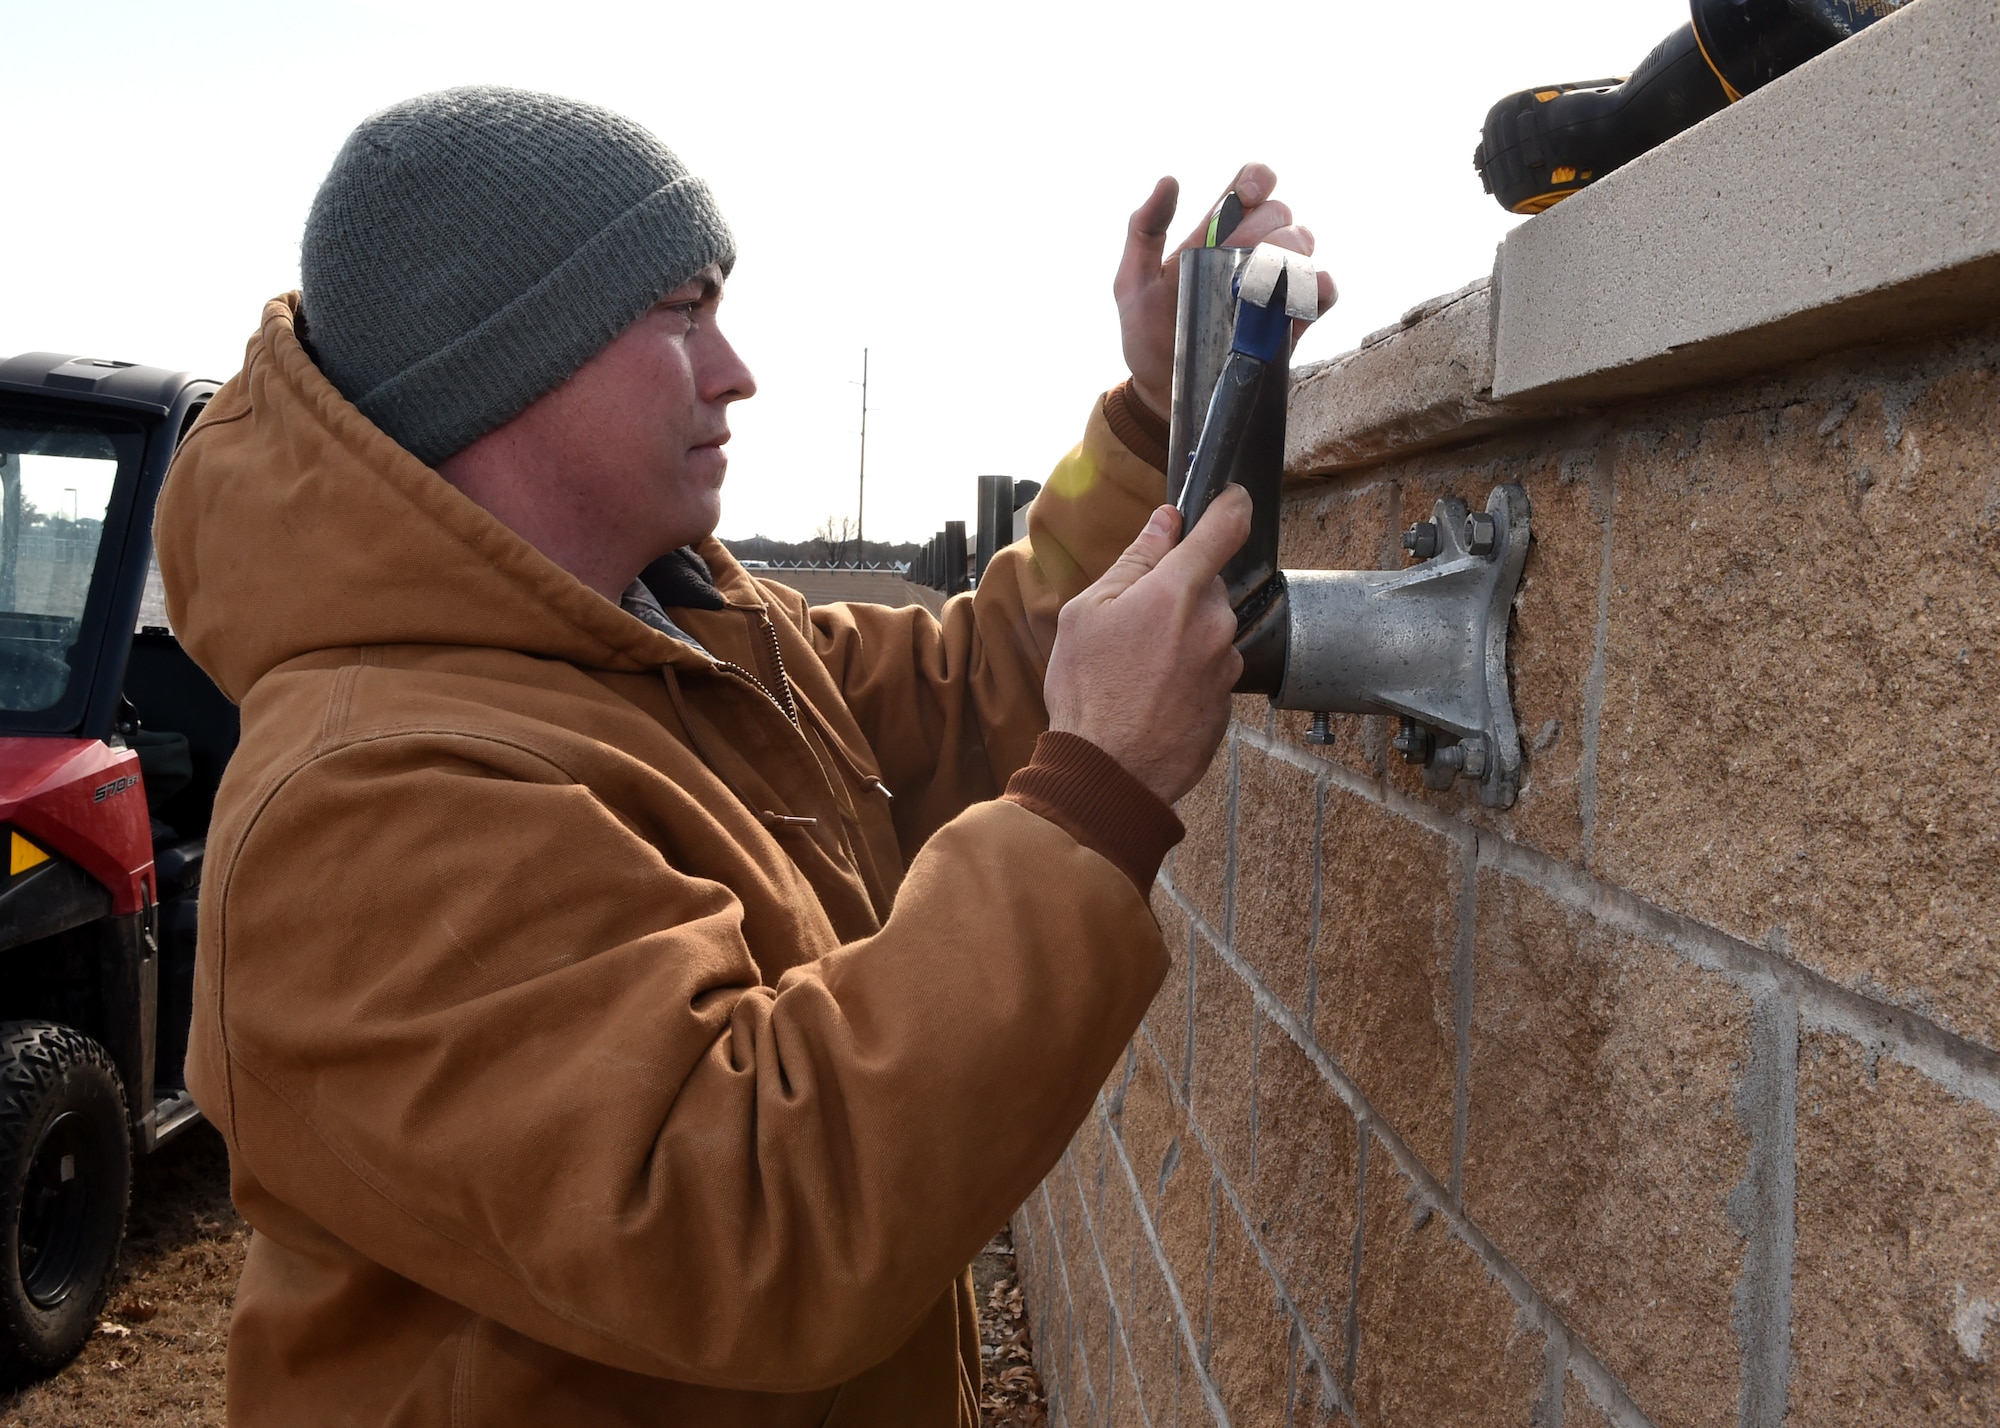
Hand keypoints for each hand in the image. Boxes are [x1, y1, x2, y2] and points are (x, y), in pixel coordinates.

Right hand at [1045, 487, 1251, 804]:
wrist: (1108, 772)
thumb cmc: (1089, 691)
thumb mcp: (1088, 612)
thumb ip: (1133, 562)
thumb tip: (1163, 523)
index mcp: (1178, 591)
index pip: (1225, 527)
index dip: (1230, 504)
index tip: (1230, 496)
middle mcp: (1214, 623)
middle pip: (1207, 585)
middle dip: (1177, 592)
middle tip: (1133, 620)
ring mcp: (1225, 664)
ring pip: (1208, 629)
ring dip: (1180, 636)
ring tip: (1136, 668)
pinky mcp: (1228, 700)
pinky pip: (1209, 668)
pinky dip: (1185, 672)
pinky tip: (1151, 693)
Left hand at [1114, 164, 1339, 419]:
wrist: (1166, 395)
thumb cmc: (1148, 338)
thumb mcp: (1132, 284)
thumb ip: (1144, 230)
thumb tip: (1169, 181)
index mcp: (1218, 234)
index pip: (1252, 186)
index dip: (1257, 180)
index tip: (1246, 197)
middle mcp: (1252, 252)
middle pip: (1281, 214)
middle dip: (1264, 230)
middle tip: (1237, 266)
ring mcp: (1276, 285)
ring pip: (1305, 246)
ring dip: (1288, 257)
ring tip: (1257, 287)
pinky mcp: (1293, 320)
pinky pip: (1324, 290)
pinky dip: (1319, 287)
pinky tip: (1294, 301)